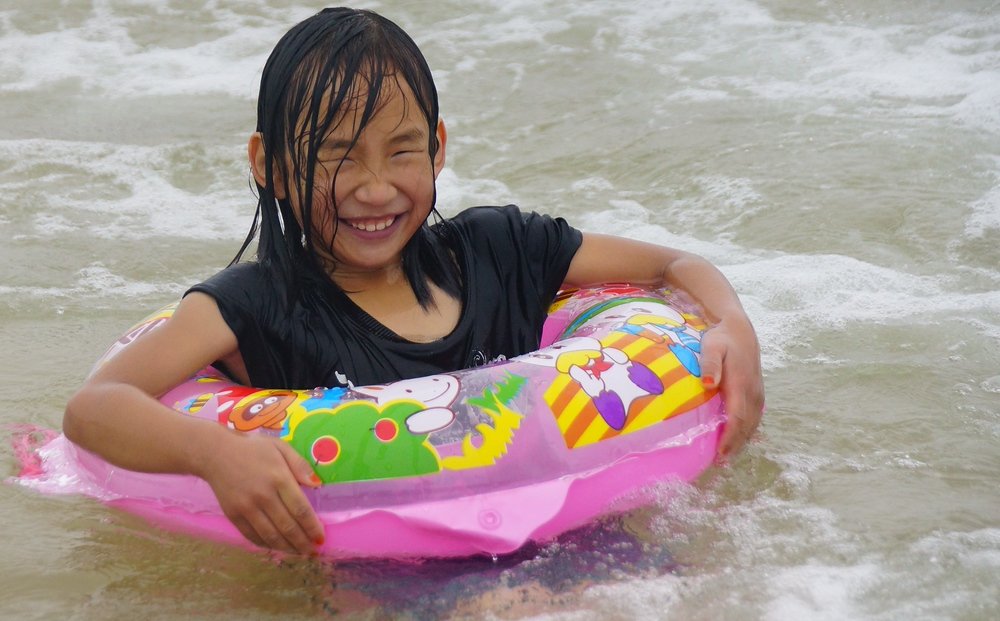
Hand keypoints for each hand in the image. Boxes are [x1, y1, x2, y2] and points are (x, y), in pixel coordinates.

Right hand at [198, 431, 324, 554]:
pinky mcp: (233, 516)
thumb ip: (300, 465)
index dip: (313, 527)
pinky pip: (253, 536)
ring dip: (288, 548)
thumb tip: (317, 484)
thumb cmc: (253, 449)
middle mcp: (263, 496)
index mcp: (279, 478)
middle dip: (304, 543)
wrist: (216, 454)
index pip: (301, 510)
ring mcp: (247, 508)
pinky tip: (278, 547)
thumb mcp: (280, 448)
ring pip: (271, 536)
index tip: (321, 538)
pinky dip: (267, 545)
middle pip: (288, 527)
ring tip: (300, 553)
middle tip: (314, 552)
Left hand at [698, 316, 764, 459]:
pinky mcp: (757, 393)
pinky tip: (736, 440)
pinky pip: (754, 418)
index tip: (720, 454)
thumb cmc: (721, 339)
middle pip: (746, 426)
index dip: (730, 438)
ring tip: (727, 457)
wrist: (739, 329)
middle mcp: (753, 392)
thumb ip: (710, 364)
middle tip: (720, 464)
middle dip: (735, 446)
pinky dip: (746, 431)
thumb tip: (708, 384)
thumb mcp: (711, 346)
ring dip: (741, 441)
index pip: (738, 418)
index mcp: (741, 384)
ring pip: (752, 424)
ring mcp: (757, 393)